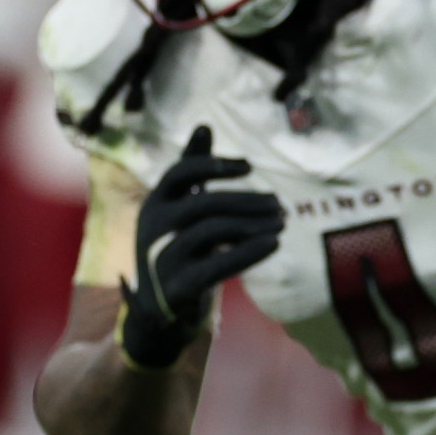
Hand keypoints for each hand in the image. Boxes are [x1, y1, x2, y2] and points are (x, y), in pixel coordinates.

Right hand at [118, 126, 285, 367]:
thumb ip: (192, 170)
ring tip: (283, 223)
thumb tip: (204, 125)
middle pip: (203, 204)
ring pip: (211, 232)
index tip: (249, 166)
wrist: (160, 309)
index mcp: (155, 204)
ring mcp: (161, 258)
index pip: (179, 174)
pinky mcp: (177, 286)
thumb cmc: (178, 248)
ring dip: (253, 225)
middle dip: (247, 201)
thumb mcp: (181, 209)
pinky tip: (274, 244)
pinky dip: (248, 252)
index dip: (213, 165)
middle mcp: (153, 227)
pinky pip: (216, 266)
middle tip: (280, 204)